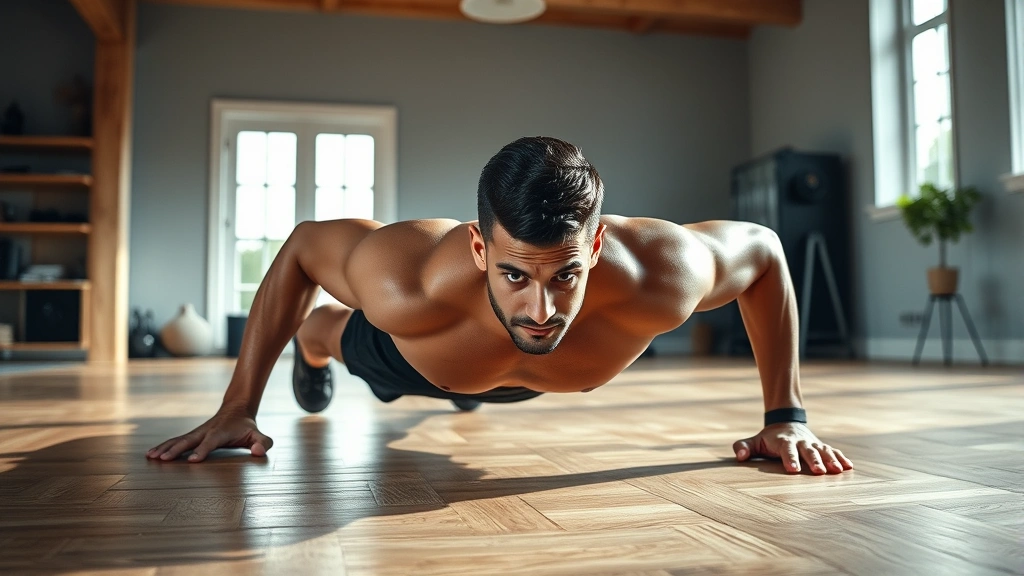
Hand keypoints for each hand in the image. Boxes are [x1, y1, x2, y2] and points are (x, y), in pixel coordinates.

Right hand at [146, 405, 273, 462]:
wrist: (236, 409)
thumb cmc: (247, 426)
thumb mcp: (258, 434)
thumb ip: (263, 443)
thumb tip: (258, 451)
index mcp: (221, 432)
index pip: (211, 442)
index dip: (203, 450)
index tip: (193, 460)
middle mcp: (206, 431)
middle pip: (189, 440)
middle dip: (176, 449)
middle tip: (163, 459)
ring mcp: (197, 432)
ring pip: (179, 440)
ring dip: (165, 448)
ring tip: (151, 456)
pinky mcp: (192, 435)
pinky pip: (176, 441)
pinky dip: (163, 446)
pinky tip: (151, 454)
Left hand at [733, 422, 852, 474]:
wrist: (786, 423)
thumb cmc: (768, 439)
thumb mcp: (754, 441)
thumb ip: (743, 447)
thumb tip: (739, 456)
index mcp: (783, 441)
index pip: (786, 450)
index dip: (790, 459)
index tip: (792, 470)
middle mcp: (800, 441)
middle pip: (808, 451)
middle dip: (813, 461)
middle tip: (819, 472)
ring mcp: (813, 443)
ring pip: (823, 451)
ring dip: (831, 460)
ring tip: (838, 471)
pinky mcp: (822, 446)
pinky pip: (833, 451)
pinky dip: (841, 458)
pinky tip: (849, 467)